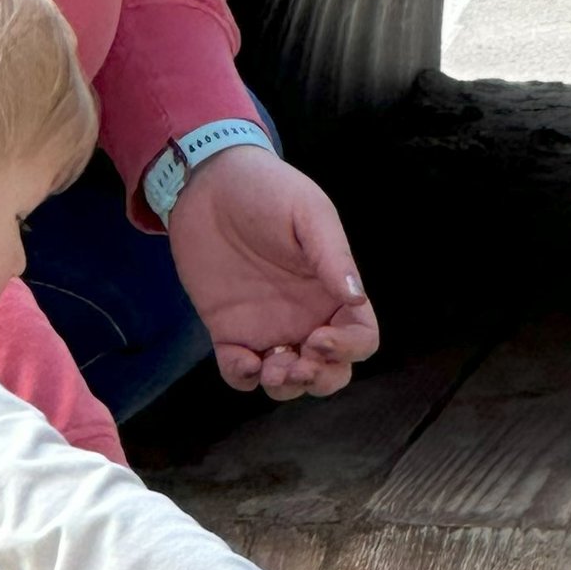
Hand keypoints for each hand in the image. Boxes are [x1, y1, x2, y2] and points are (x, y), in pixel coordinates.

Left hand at [164, 145, 378, 401]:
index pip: (361, 337)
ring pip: (288, 381)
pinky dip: (243, 378)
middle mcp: (307, 317)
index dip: (349, 348)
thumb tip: (357, 298)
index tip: (320, 338)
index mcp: (333, 291)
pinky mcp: (228, 331)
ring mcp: (267, 328)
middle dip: (321, 379)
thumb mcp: (309, 213)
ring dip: (286, 386)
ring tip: (270, 367)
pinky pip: (239, 372)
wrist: (209, 183)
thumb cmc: (268, 190)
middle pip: (330, 371)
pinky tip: (241, 361)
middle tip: (298, 364)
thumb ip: (332, 255)